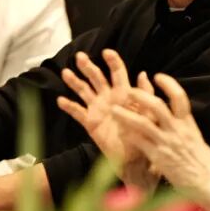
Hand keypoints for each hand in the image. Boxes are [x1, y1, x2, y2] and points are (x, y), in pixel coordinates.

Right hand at [56, 50, 158, 191]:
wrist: (134, 158)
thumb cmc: (144, 134)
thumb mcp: (149, 113)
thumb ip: (145, 95)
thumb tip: (143, 74)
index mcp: (124, 93)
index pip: (117, 72)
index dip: (112, 61)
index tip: (106, 52)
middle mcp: (109, 97)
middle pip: (96, 77)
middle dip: (88, 66)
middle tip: (80, 56)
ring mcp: (98, 108)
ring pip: (84, 91)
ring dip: (75, 81)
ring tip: (65, 72)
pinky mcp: (90, 122)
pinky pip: (77, 112)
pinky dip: (69, 106)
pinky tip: (60, 100)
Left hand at [113, 73, 209, 210]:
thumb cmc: (206, 166)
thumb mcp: (197, 142)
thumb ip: (184, 131)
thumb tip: (174, 123)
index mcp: (188, 124)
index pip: (179, 97)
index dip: (168, 84)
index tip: (157, 76)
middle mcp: (178, 130)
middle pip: (158, 106)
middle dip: (141, 95)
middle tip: (129, 90)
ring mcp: (167, 143)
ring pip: (143, 123)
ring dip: (126, 115)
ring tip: (114, 109)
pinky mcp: (159, 158)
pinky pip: (140, 143)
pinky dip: (129, 136)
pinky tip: (120, 133)